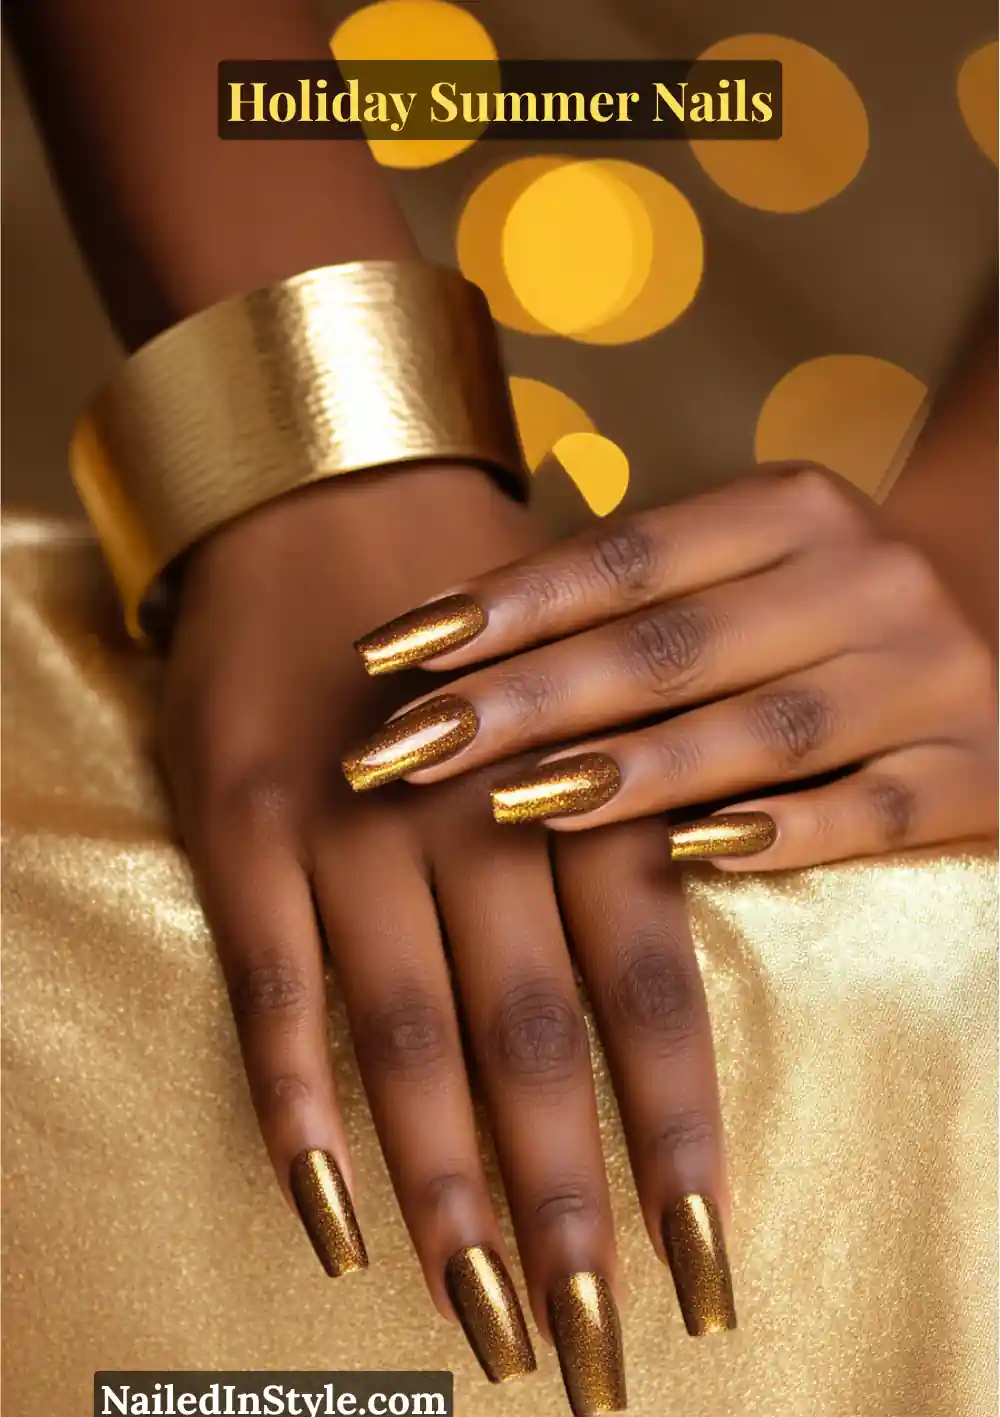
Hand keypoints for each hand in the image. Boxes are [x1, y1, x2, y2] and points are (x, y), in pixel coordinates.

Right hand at [159, 465, 735, 1416]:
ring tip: (474, 1311)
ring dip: (440, 1186)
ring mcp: (349, 823)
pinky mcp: (243, 823)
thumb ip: (625, 848)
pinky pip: (271, 985)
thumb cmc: (485, 624)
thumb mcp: (588, 710)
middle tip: (585, 1339)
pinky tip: (324, 1210)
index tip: (701, 1269)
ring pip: (404, 1034)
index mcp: (582, 790)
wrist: (333, 492)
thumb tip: (660, 1024)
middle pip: (531, 1041)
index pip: (648, 995)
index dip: (675, 1139)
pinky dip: (294, 1103)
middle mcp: (476, 817)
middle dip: (564, 1201)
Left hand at [344, 466, 997, 868]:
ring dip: (634, 770)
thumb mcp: (747, 564)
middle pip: (673, 645)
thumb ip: (633, 600)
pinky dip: (785, 833)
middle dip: (530, 699)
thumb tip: (449, 647)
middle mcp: (865, 579)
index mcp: (794, 507)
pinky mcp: (973, 772)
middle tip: (411, 747)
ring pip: (764, 729)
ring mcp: (928, 675)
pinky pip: (870, 811)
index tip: (392, 651)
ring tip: (512, 801)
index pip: (626, 556)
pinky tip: (692, 852)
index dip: (506, 604)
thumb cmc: (820, 604)